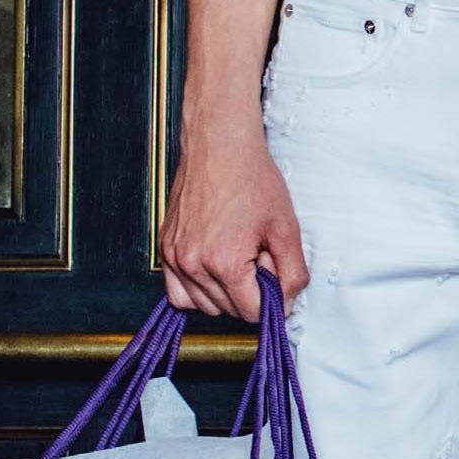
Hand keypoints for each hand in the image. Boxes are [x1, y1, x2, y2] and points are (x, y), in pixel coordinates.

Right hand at [161, 121, 308, 321]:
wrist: (219, 145)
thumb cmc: (251, 178)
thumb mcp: (286, 228)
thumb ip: (292, 273)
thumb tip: (287, 304)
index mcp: (225, 263)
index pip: (252, 313)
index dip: (272, 299)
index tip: (275, 276)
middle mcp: (193, 264)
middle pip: (229, 311)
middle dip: (249, 292)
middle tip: (258, 256)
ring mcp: (175, 257)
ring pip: (204, 306)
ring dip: (225, 292)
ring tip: (237, 256)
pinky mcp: (165, 249)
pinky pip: (178, 292)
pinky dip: (197, 290)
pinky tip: (215, 269)